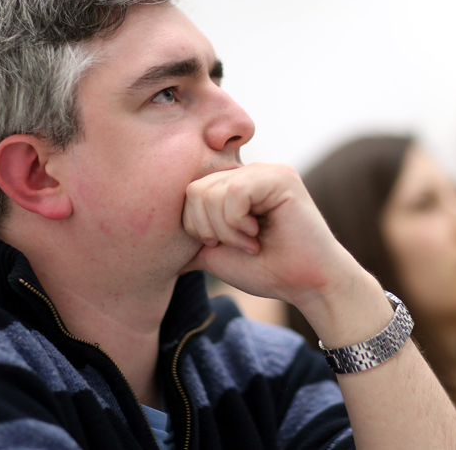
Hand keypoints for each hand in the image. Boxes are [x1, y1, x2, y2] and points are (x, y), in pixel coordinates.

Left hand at [182, 162, 360, 308]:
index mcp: (232, 184)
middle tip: (240, 244)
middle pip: (195, 190)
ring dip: (226, 230)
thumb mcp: (216, 253)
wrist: (306, 284)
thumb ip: (190, 239)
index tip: (225, 245)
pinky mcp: (280, 177)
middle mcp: (247, 171)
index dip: (196, 227)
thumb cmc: (266, 269)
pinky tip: (258, 234)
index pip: (188, 192)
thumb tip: (149, 245)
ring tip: (251, 241)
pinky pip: (233, 193)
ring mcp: (264, 170)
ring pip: (211, 192)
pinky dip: (238, 223)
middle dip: (209, 229)